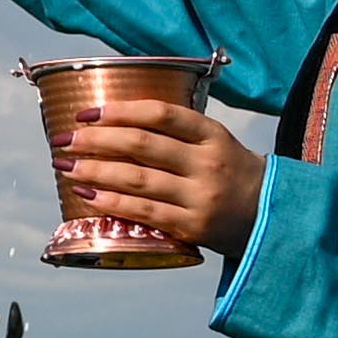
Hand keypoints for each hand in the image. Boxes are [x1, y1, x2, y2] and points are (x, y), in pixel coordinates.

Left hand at [53, 97, 265, 256]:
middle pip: (141, 144)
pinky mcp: (193, 226)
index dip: (119, 111)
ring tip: (66, 166)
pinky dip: (111, 202)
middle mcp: (206, 162)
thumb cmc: (232, 174)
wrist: (271, 216)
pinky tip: (87, 196)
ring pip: (137, 179)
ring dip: (95, 171)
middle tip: (66, 139)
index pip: (160, 114)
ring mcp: (200, 196)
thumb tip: (115, 122)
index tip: (87, 113)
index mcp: (212, 134)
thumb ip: (176, 131)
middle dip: (96, 140)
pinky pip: (143, 212)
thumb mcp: (216, 141)